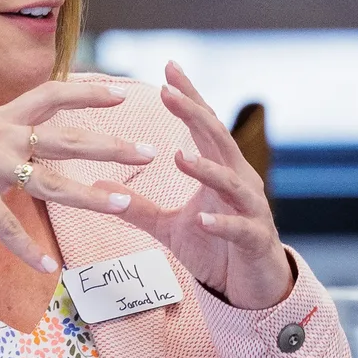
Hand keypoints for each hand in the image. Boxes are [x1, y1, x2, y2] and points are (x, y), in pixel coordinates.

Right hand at [0, 80, 154, 271]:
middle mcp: (0, 136)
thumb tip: (7, 181)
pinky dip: (27, 250)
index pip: (52, 95)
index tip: (123, 92)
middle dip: (111, 146)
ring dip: (90, 195)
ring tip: (124, 205)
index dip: (87, 92)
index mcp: (2, 118)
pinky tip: (48, 268)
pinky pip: (7, 226)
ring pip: (50, 182)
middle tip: (149, 152)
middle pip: (68, 139)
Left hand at [99, 62, 292, 309]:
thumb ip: (139, 207)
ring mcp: (251, 209)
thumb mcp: (170, 227)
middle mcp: (240, 181)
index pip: (204, 125)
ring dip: (206, 169)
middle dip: (194, 114)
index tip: (168, 68)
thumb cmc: (217, 251)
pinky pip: (239, 228)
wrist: (256, 289)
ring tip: (180, 157)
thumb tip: (101, 187)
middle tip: (168, 92)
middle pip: (218, 140)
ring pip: (232, 182)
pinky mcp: (255, 240)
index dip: (189, 96)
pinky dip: (221, 223)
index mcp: (221, 170)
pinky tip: (202, 219)